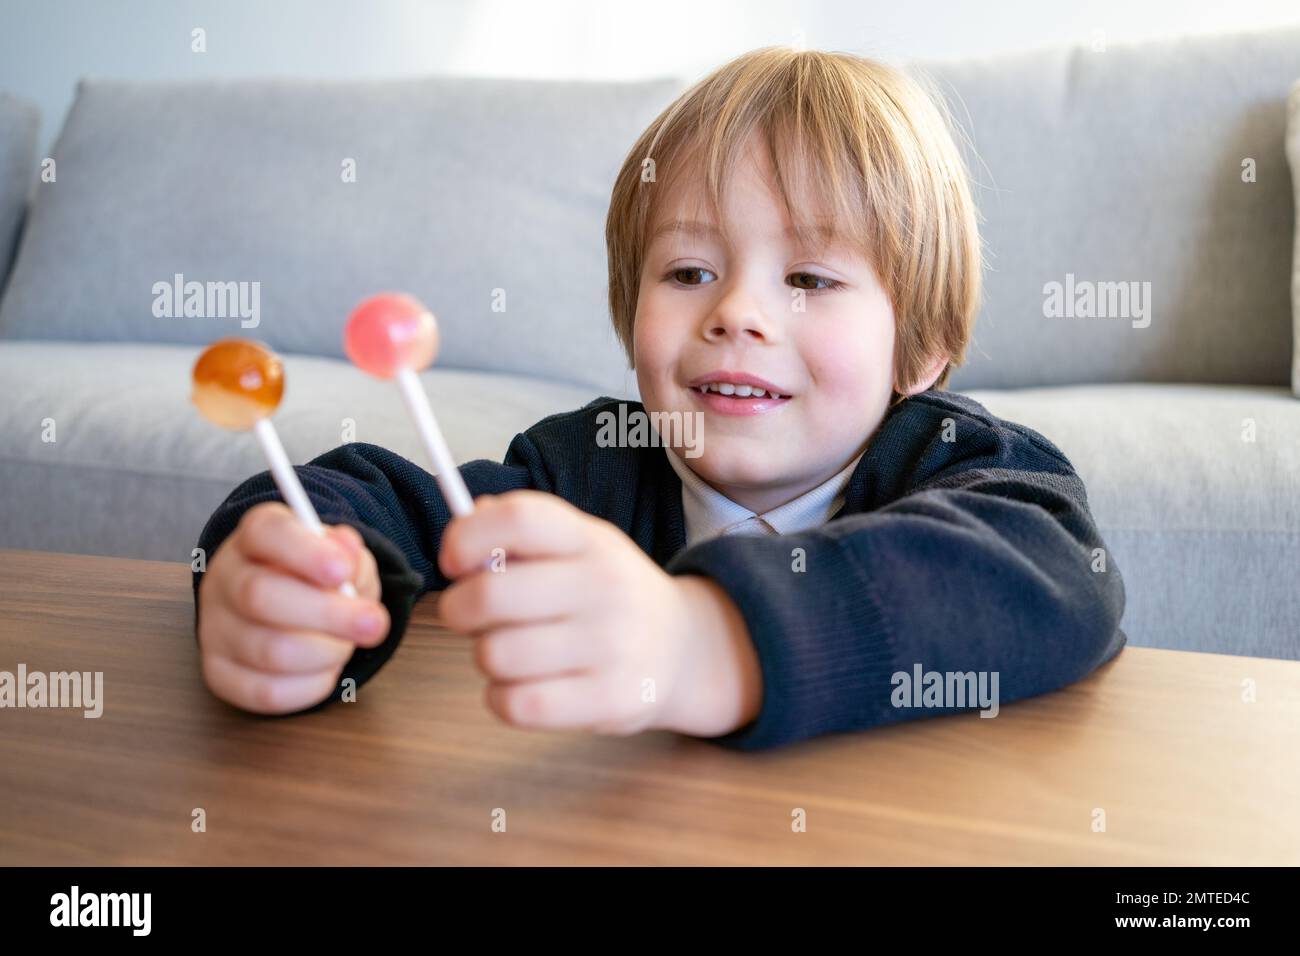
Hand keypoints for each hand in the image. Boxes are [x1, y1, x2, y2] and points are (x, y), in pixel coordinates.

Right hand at [196, 502, 389, 713]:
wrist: (289, 608)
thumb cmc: (318, 578)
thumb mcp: (341, 556)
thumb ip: (349, 555)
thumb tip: (348, 558)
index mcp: (255, 537)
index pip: (266, 532)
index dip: (306, 553)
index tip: (343, 572)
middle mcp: (226, 578)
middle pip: (260, 596)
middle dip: (328, 614)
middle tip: (373, 623)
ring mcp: (216, 628)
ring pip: (268, 650)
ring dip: (326, 653)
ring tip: (347, 645)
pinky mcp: (220, 673)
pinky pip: (266, 692)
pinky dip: (311, 686)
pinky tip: (328, 669)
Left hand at [436, 491, 761, 737]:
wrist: (681, 647)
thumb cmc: (604, 594)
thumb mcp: (575, 547)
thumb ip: (518, 534)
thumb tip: (464, 528)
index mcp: (589, 539)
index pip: (520, 518)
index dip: (467, 536)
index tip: (453, 561)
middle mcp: (605, 585)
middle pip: (491, 595)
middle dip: (458, 610)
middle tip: (467, 616)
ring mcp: (612, 644)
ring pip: (495, 655)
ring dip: (486, 658)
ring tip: (511, 653)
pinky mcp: (612, 699)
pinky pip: (517, 705)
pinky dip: (502, 699)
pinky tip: (521, 687)